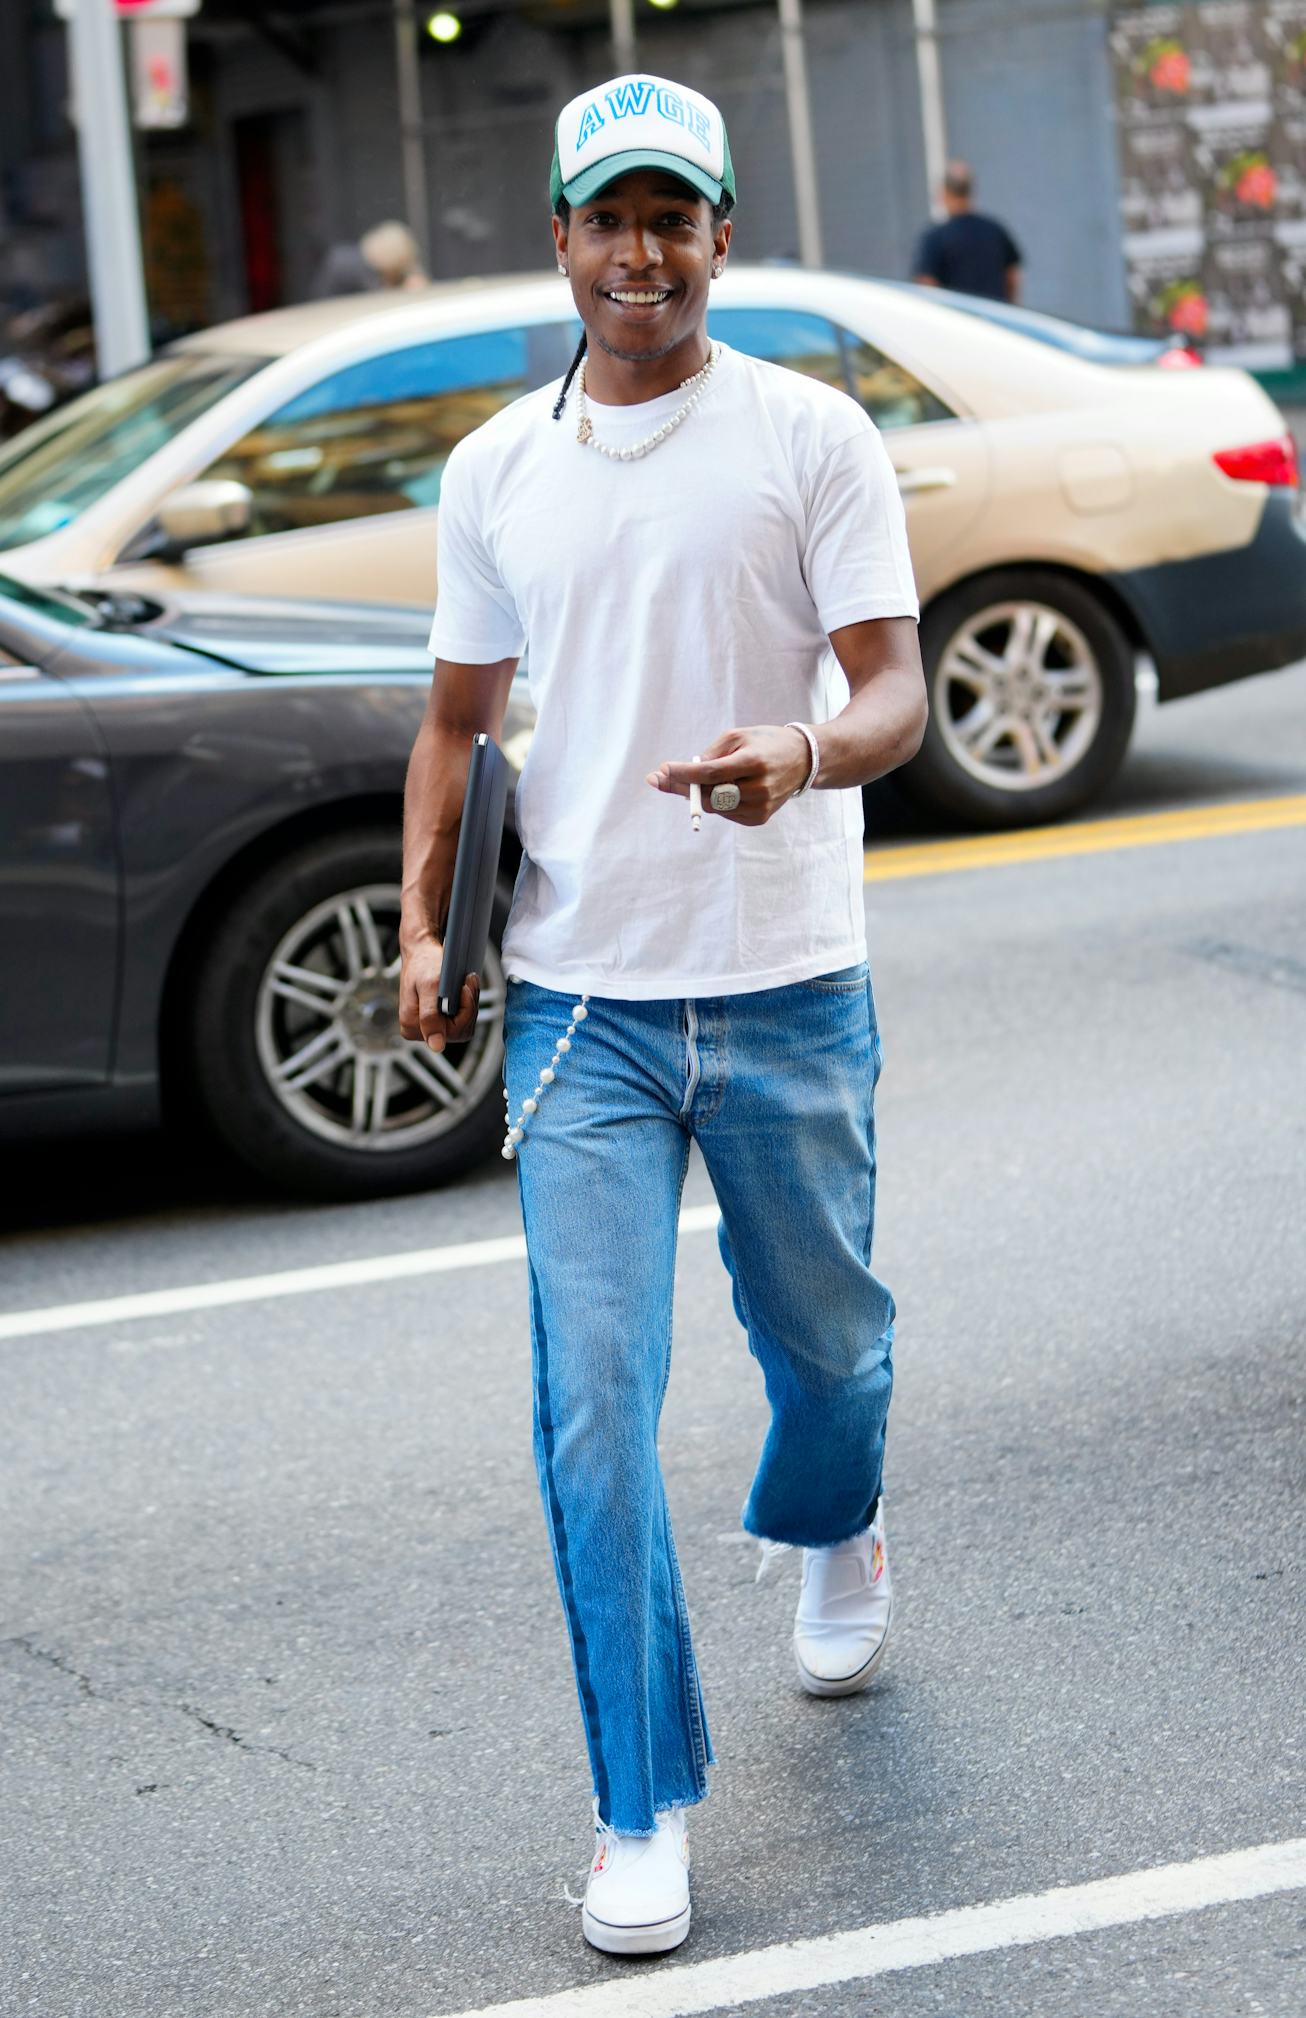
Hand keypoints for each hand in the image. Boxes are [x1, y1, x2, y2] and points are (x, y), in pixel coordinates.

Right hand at [398, 931, 479, 1051]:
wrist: (421, 952)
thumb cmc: (423, 964)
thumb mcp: (429, 987)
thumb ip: (430, 1017)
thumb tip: (436, 1046)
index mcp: (412, 1026)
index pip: (451, 1032)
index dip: (464, 1011)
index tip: (465, 989)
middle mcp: (420, 1031)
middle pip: (459, 1030)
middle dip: (468, 1006)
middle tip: (468, 981)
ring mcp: (430, 1026)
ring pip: (463, 1025)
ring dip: (469, 1003)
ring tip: (465, 982)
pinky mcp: (439, 1019)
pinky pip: (461, 1018)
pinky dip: (467, 1003)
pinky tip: (463, 987)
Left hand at [646, 725, 810, 826]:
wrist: (802, 760)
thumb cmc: (764, 743)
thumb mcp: (738, 736)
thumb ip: (711, 753)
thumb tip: (684, 774)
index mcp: (753, 762)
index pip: (710, 773)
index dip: (683, 774)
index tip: (661, 770)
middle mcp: (758, 787)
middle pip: (709, 795)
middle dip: (683, 788)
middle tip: (661, 778)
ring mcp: (760, 806)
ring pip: (715, 807)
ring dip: (699, 795)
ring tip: (694, 781)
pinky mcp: (759, 819)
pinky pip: (727, 813)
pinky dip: (717, 802)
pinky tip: (722, 789)